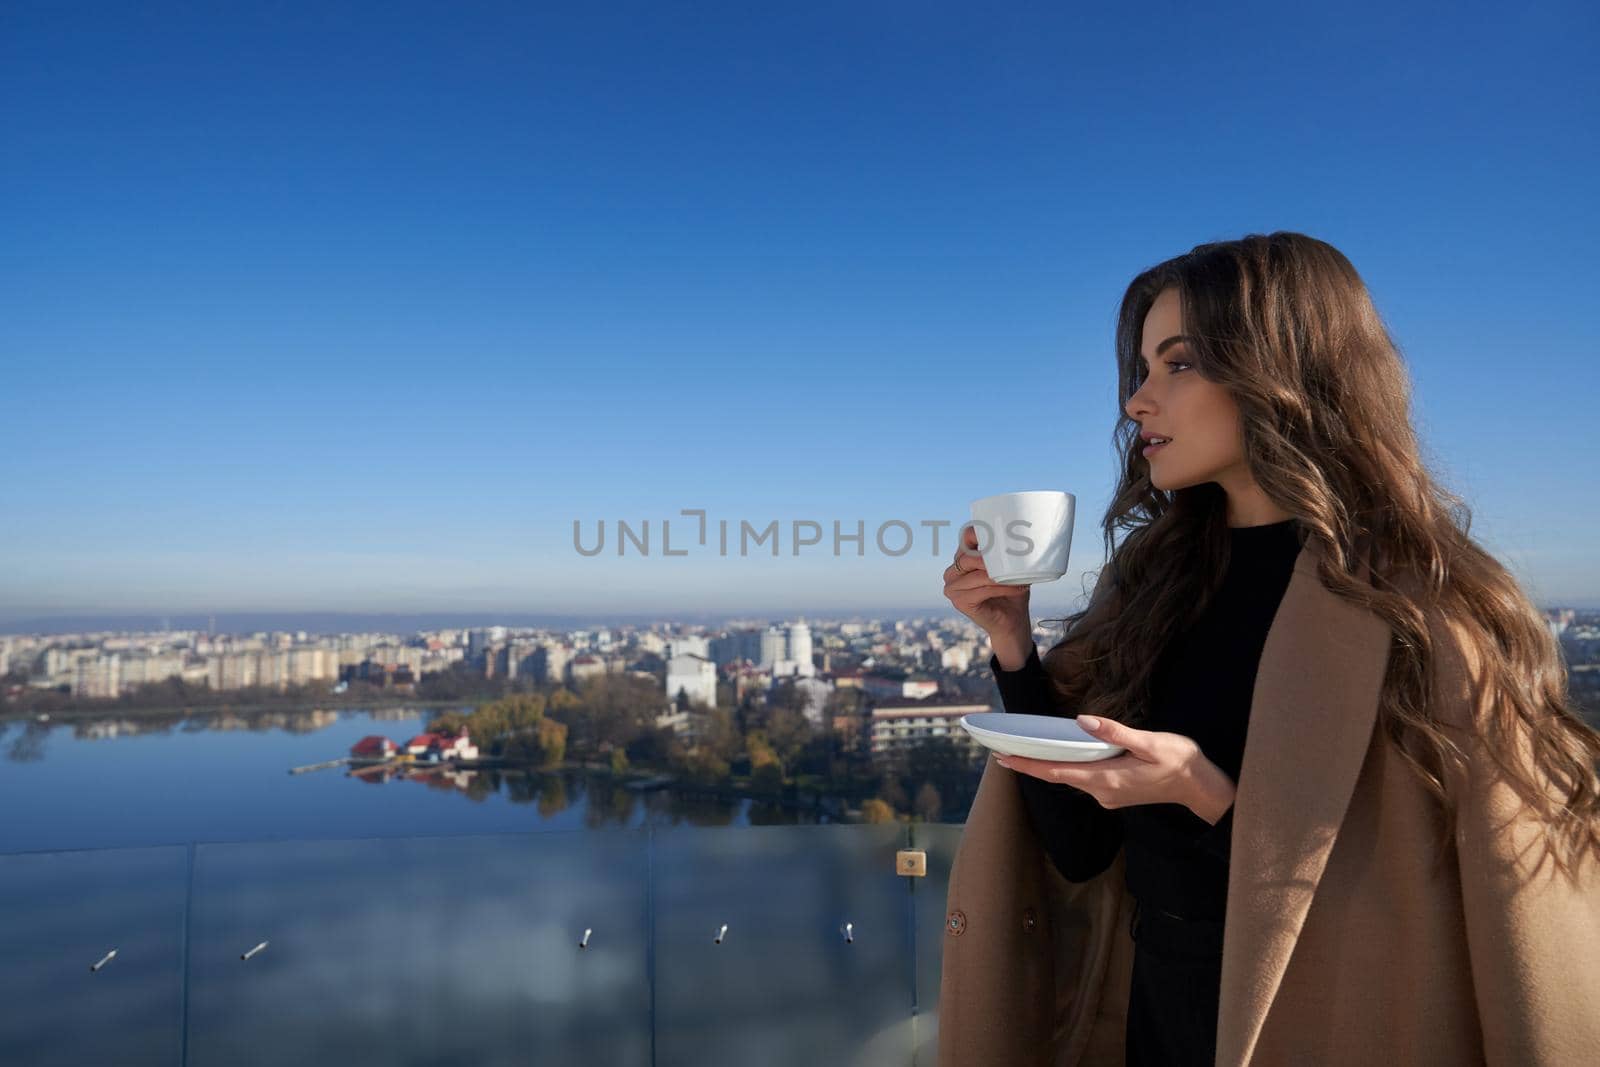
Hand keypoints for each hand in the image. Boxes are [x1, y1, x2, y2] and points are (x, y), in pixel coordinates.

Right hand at [942, 524, 1030, 644]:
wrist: (1011, 622)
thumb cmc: (1011, 592)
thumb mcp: (1010, 569)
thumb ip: (1008, 554)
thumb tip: (1023, 538)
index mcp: (962, 559)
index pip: (966, 537)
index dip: (980, 533)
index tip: (1002, 536)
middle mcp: (952, 572)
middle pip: (969, 557)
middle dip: (993, 558)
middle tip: (1014, 561)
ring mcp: (952, 588)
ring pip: (978, 574)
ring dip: (1002, 576)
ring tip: (1020, 578)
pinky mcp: (959, 602)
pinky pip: (983, 590)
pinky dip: (1002, 588)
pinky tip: (1017, 588)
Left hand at [993, 715, 1236, 822]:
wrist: (1200, 786)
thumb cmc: (1178, 761)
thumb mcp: (1149, 742)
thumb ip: (1115, 733)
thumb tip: (1083, 722)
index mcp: (1105, 779)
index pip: (1056, 772)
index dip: (1028, 765)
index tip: (1002, 759)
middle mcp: (1101, 792)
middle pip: (1057, 776)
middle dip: (1030, 764)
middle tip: (1001, 752)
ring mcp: (1108, 795)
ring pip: (1069, 778)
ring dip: (1047, 765)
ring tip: (1023, 751)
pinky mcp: (1115, 792)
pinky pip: (1082, 779)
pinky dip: (1066, 768)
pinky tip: (1060, 756)